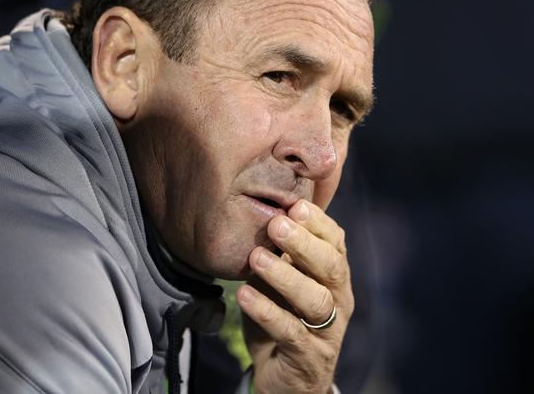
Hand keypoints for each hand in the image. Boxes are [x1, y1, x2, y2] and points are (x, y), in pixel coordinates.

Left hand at [237, 199, 353, 393]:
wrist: (286, 377)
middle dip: (304, 244)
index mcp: (334, 276)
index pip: (336, 243)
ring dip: (285, 276)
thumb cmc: (284, 316)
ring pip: (315, 300)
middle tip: (276, 225)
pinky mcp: (309, 358)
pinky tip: (245, 295)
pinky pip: (290, 333)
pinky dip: (267, 311)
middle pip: (330, 267)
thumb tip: (264, 212)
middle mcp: (339, 300)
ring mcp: (328, 331)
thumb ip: (280, 253)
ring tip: (256, 258)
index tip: (295, 206)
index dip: (318, 223)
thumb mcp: (283, 280)